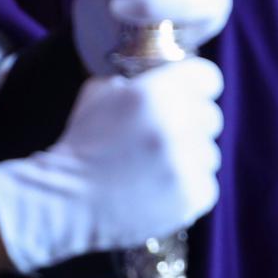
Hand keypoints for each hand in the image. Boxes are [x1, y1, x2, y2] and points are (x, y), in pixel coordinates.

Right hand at [0, 57, 223, 272]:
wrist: (65, 202)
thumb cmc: (82, 144)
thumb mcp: (100, 93)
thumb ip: (139, 80)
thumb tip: (168, 75)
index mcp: (155, 92)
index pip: (208, 77)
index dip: (198, 87)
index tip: (191, 96)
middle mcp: (175, 124)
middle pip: (212, 116)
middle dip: (191, 125)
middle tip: (165, 138)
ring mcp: (185, 163)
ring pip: (210, 153)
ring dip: (189, 159)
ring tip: (156, 168)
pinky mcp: (191, 196)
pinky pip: (207, 185)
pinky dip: (188, 189)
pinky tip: (159, 189)